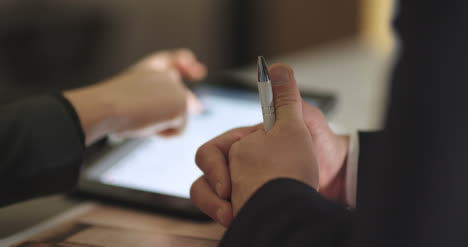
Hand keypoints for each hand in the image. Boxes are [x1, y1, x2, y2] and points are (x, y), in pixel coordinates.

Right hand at [64, 49, 206, 144]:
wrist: (105, 106)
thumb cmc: (110, 108)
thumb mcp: (134, 100)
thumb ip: (157, 100)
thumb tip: (194, 108)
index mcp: (148, 69)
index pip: (171, 63)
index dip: (185, 64)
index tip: (199, 71)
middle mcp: (166, 75)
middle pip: (180, 100)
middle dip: (179, 109)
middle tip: (163, 114)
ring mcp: (176, 89)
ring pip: (178, 119)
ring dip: (161, 126)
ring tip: (140, 119)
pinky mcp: (181, 105)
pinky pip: (179, 131)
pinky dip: (164, 134)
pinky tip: (148, 124)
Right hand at [190, 64, 348, 226]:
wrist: (335, 177)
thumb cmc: (320, 145)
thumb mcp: (304, 119)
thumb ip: (286, 98)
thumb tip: (276, 68)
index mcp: (243, 143)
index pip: (212, 152)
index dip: (213, 166)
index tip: (226, 185)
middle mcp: (237, 164)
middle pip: (205, 178)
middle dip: (212, 195)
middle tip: (231, 208)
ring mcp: (241, 185)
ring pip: (209, 198)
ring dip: (216, 209)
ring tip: (235, 218)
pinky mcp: (246, 204)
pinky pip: (224, 213)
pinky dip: (230, 216)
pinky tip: (241, 220)